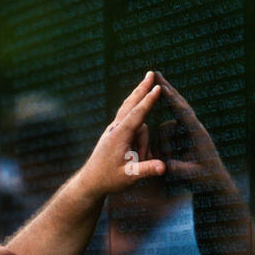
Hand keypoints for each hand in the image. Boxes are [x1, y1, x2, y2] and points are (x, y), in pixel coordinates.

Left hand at [74, 72, 165, 196]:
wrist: (90, 182)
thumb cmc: (109, 179)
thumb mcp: (129, 177)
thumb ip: (146, 170)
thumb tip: (163, 167)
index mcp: (119, 135)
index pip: (137, 114)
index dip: (148, 101)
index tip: (157, 88)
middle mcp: (115, 128)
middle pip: (131, 103)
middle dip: (142, 88)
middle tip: (151, 73)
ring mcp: (114, 129)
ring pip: (137, 124)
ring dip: (143, 142)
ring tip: (137, 161)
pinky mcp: (114, 133)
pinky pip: (130, 123)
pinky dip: (138, 121)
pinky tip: (141, 125)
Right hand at [152, 72, 226, 188]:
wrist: (216, 184)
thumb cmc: (205, 180)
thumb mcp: (189, 177)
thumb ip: (177, 169)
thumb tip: (164, 164)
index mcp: (197, 134)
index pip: (183, 112)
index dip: (172, 98)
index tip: (162, 85)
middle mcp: (194, 129)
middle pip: (179, 105)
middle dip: (168, 90)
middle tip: (156, 73)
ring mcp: (190, 132)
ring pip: (167, 128)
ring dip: (164, 143)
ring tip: (162, 135)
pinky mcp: (186, 138)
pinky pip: (169, 134)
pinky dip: (163, 141)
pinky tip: (160, 151)